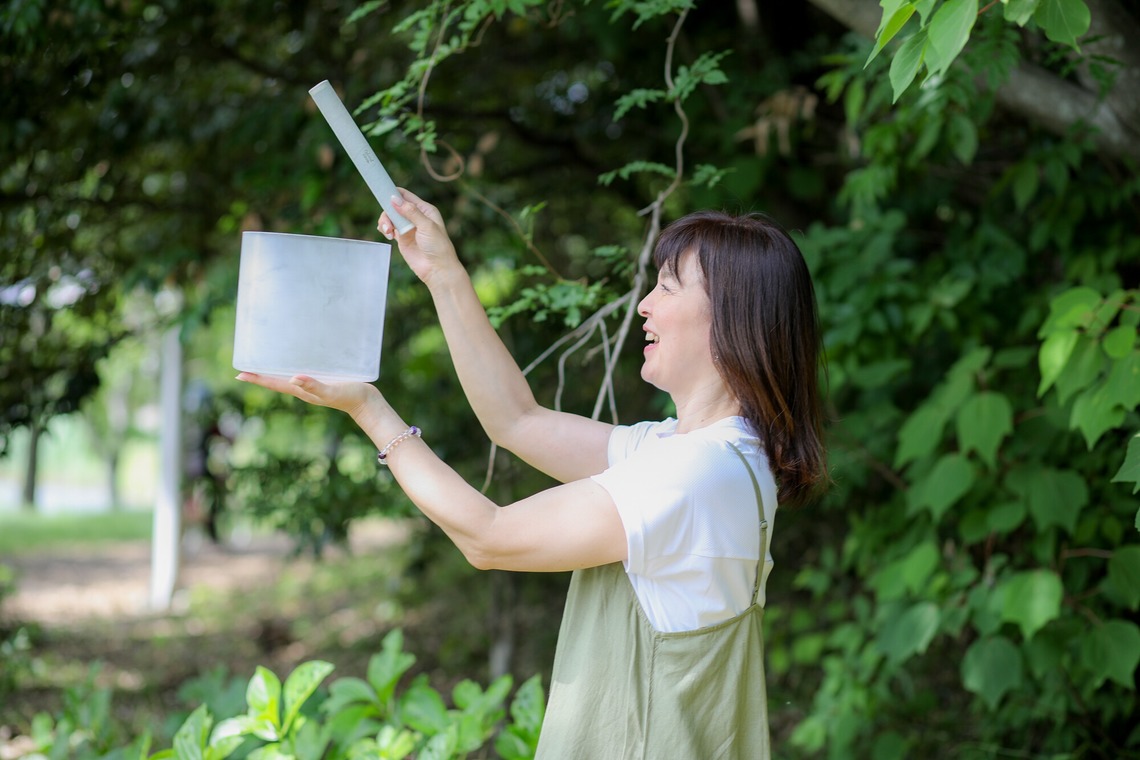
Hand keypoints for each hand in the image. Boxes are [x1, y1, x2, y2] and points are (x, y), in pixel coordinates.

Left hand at [235, 372, 383, 422]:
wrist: (368, 403)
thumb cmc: (351, 397)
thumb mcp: (332, 391)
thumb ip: (314, 386)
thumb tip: (292, 379)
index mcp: (302, 391)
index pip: (275, 384)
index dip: (257, 379)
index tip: (239, 374)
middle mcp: (304, 388)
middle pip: (276, 380)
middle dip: (260, 374)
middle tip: (244, 366)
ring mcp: (312, 385)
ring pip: (286, 376)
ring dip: (273, 371)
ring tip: (263, 362)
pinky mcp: (322, 380)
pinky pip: (301, 372)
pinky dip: (292, 367)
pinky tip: (294, 360)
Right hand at [377, 189, 460, 285]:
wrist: (437, 269)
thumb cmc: (438, 246)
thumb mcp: (426, 226)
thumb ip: (410, 212)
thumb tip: (394, 199)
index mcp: (425, 209)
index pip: (406, 195)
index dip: (394, 193)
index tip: (381, 192)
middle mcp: (416, 216)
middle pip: (394, 206)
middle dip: (388, 211)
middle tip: (387, 223)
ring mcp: (408, 227)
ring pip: (390, 217)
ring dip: (385, 221)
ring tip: (388, 232)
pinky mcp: (401, 238)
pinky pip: (389, 228)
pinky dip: (384, 229)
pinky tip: (387, 235)